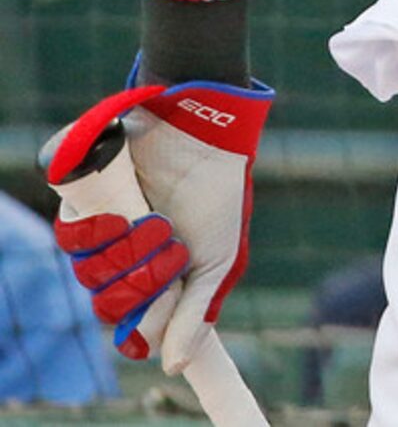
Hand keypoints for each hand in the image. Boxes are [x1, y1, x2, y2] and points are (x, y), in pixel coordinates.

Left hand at [48, 78, 272, 369]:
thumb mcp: (219, 260)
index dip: (138, 330)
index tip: (153, 323)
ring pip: (89, 274)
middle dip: (141, 284)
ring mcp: (102, 234)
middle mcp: (123, 261)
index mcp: (155, 279)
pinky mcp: (84, 204)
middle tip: (172, 254)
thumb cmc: (219, 195)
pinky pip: (70, 238)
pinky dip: (97, 232)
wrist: (205, 137)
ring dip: (125, 255)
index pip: (129, 326)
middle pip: (108, 304)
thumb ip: (196, 314)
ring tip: (157, 225)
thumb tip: (173, 368)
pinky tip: (125, 215)